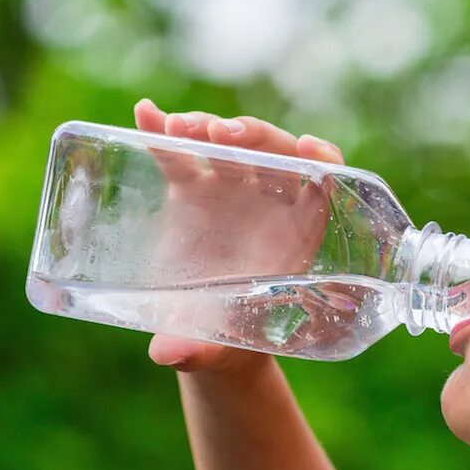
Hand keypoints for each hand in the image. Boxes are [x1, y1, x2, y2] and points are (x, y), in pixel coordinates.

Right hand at [133, 97, 344, 373]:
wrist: (203, 332)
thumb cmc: (229, 341)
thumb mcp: (218, 346)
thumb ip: (199, 350)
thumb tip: (168, 356)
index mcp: (296, 234)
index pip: (324, 184)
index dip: (323, 162)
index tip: (310, 149)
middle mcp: (267, 203)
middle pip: (272, 153)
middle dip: (252, 137)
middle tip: (222, 136)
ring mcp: (228, 190)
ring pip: (226, 144)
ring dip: (207, 128)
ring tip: (180, 129)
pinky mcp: (190, 188)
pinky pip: (180, 154)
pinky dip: (163, 132)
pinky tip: (145, 113)